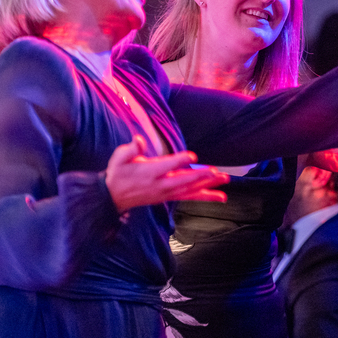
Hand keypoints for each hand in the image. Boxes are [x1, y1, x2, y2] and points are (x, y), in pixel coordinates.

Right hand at [105, 136, 230, 212]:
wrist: (113, 197)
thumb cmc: (118, 173)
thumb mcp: (119, 158)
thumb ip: (130, 149)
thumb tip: (138, 140)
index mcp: (148, 172)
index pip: (166, 165)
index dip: (179, 160)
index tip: (191, 155)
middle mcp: (160, 184)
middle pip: (183, 180)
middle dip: (200, 176)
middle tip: (216, 172)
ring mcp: (166, 192)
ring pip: (190, 190)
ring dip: (208, 185)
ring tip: (224, 180)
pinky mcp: (170, 196)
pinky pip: (189, 196)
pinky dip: (205, 195)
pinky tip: (219, 195)